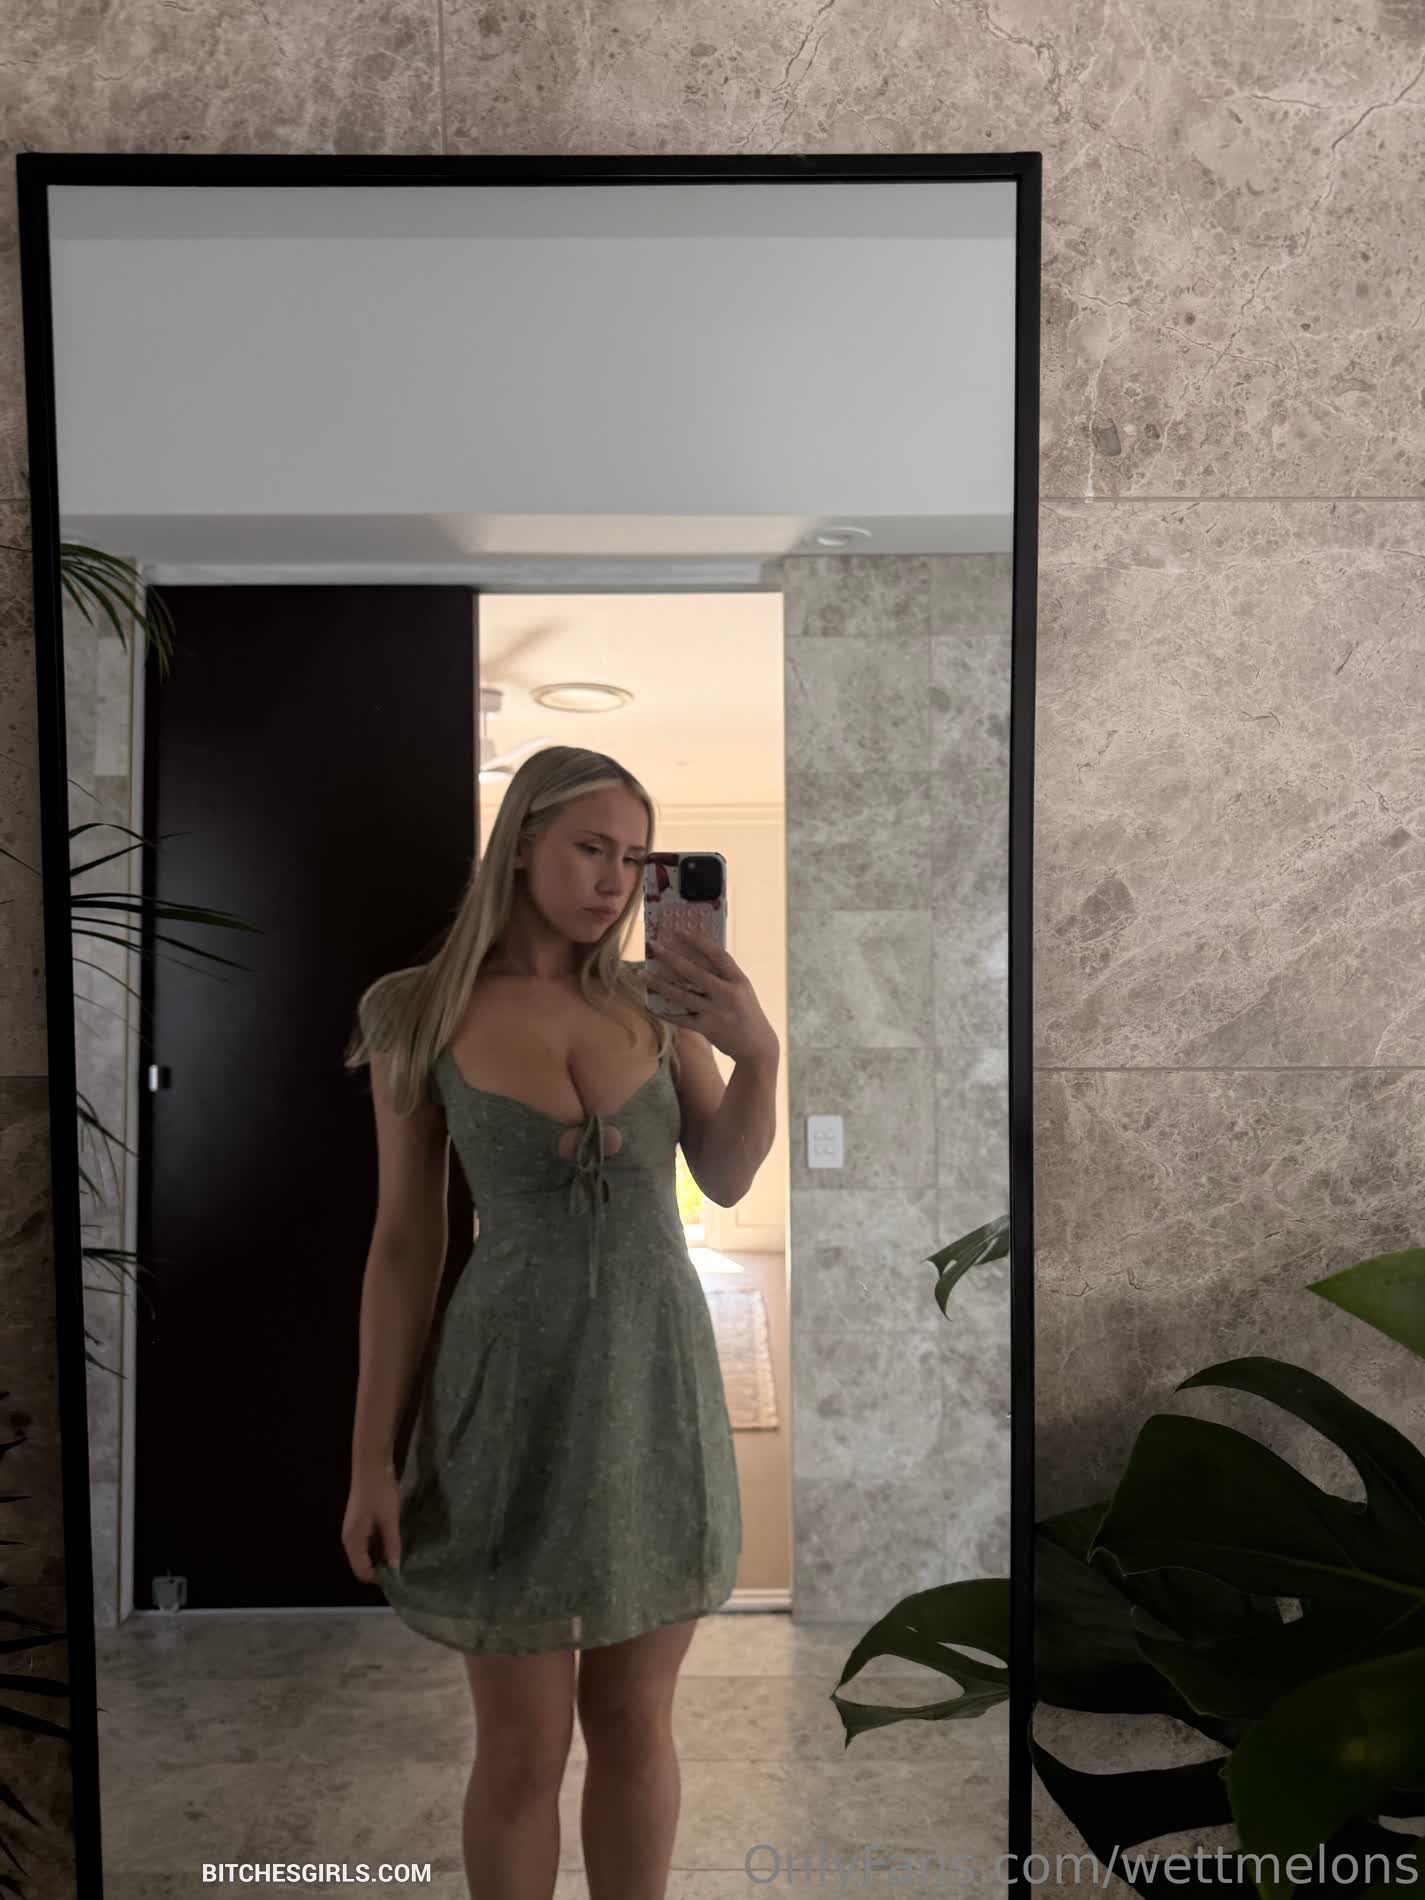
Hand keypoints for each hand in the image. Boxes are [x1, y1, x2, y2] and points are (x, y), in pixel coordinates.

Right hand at [342, 1462, 402, 1580]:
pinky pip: (368, 1542)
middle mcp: (349, 1538)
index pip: (361, 1572)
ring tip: (400, 1556)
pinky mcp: (360, 1520)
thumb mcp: (389, 1520)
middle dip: (380, 1568)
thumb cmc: (379, 1493)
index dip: (379, 1578)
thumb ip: (392, 1545)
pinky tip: (394, 1541)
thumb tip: (396, 1569)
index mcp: (352, 1541)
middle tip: (401, 1568)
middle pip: (362, 1564)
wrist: (371, 1464)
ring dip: (380, 1557)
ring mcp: (354, 1529)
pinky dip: (379, 1546)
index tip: (398, 1578)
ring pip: (366, 1553)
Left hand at [644, 935, 778, 1067]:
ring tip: (642, 973)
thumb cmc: (747, 1011)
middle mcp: (728, 994)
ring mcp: (716, 1012)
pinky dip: (664, 1012)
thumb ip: (724, 974)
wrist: (757, 1045)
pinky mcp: (707, 1029)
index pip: (717, 955)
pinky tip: (650, 1005)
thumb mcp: (743, 988)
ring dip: (660, 984)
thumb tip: (698, 955)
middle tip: (654, 945)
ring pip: (682, 995)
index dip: (698, 941)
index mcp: (739, 980)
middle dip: (671, 957)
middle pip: (695, 972)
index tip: (680, 931)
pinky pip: (681, 1019)